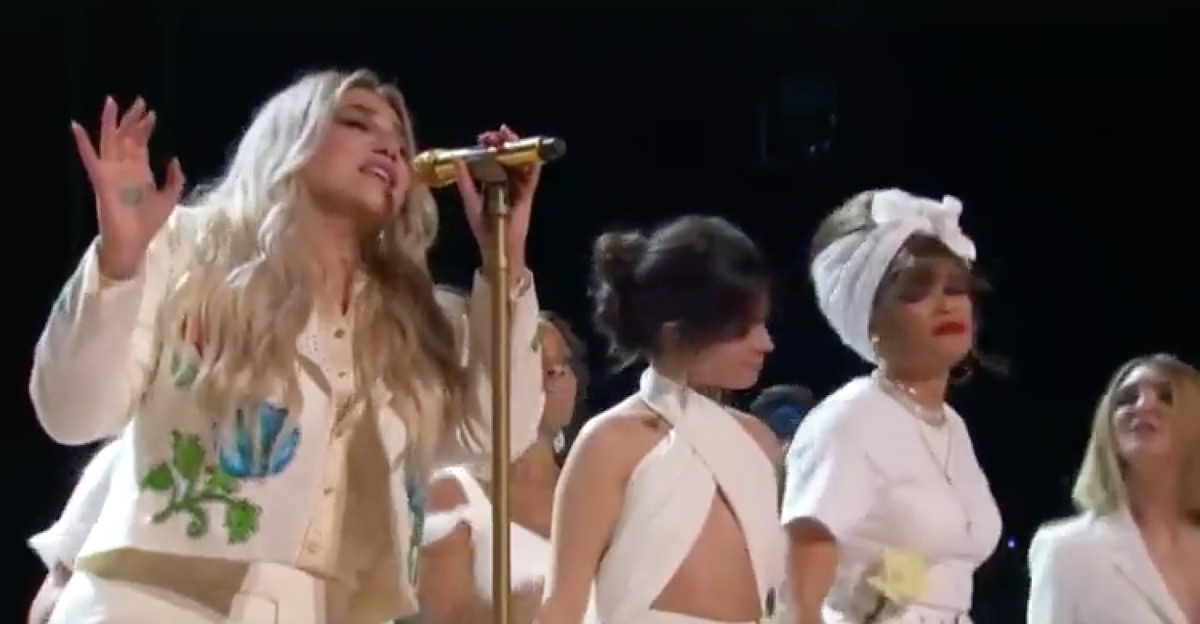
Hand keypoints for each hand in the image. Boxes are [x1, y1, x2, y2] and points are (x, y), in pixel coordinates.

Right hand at [71, 96, 184, 279]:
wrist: (133, 242)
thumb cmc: (148, 223)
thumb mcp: (170, 197)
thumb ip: (174, 179)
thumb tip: (174, 159)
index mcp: (140, 171)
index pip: (141, 143)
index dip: (145, 128)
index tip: (151, 113)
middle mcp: (125, 167)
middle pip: (126, 136)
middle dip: (132, 119)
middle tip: (139, 100)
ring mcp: (112, 171)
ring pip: (109, 140)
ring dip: (111, 121)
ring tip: (111, 101)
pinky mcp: (101, 179)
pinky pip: (89, 157)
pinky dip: (82, 142)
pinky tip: (76, 126)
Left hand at [454, 124, 541, 277]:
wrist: (498, 245)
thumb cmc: (484, 227)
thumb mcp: (471, 201)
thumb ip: (465, 182)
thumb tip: (457, 160)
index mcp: (490, 181)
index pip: (491, 158)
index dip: (488, 147)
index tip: (484, 138)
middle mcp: (505, 181)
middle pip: (507, 156)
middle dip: (503, 142)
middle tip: (497, 134)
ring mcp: (517, 187)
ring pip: (519, 163)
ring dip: (517, 148)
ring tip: (509, 136)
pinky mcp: (527, 195)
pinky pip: (532, 178)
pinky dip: (534, 166)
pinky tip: (533, 155)